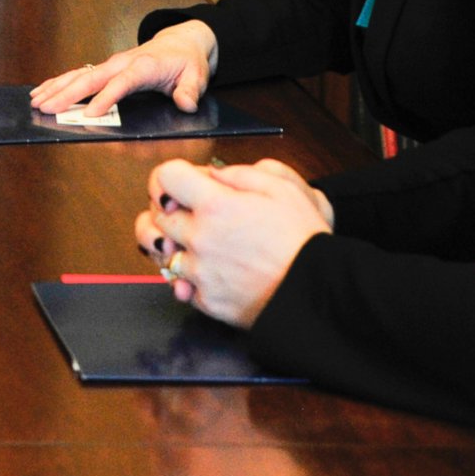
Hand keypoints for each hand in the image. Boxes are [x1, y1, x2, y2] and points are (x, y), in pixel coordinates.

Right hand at [32, 20, 216, 115]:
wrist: (182, 42)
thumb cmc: (187, 61)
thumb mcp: (196, 76)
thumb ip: (190, 90)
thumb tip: (186, 103)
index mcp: (144, 66)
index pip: (122, 83)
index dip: (105, 98)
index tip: (89, 115)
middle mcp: (122, 63)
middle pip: (91, 78)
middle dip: (67, 94)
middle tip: (47, 109)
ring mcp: (111, 64)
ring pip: (79, 75)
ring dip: (57, 88)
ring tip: (36, 101)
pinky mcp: (106, 69)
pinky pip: (79, 75)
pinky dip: (59, 82)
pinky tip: (43, 91)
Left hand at [132, 157, 333, 327]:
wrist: (319, 292)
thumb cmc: (306, 239)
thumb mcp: (283, 187)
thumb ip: (239, 174)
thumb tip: (212, 174)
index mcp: (215, 206)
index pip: (164, 177)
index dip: (171, 176)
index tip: (184, 184)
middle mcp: (200, 238)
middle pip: (155, 216)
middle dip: (168, 208)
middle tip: (189, 211)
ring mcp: (200, 273)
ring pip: (160, 253)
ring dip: (170, 243)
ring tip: (189, 241)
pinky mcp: (207, 301)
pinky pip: (179, 286)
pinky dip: (186, 277)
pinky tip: (206, 270)